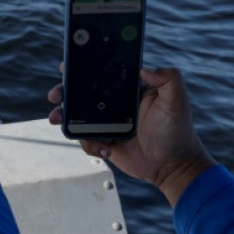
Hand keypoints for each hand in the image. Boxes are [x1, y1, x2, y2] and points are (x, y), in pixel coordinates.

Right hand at [48, 66, 215, 206]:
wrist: (173, 166)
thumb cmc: (177, 131)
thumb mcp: (177, 101)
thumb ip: (169, 78)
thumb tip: (145, 67)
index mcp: (127, 89)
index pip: (101, 73)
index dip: (82, 69)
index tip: (67, 67)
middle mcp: (114, 103)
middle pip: (81, 93)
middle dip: (63, 91)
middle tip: (55, 95)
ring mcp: (106, 122)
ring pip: (76, 115)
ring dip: (62, 116)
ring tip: (55, 119)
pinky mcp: (102, 140)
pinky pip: (84, 138)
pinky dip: (89, 144)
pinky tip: (106, 149)